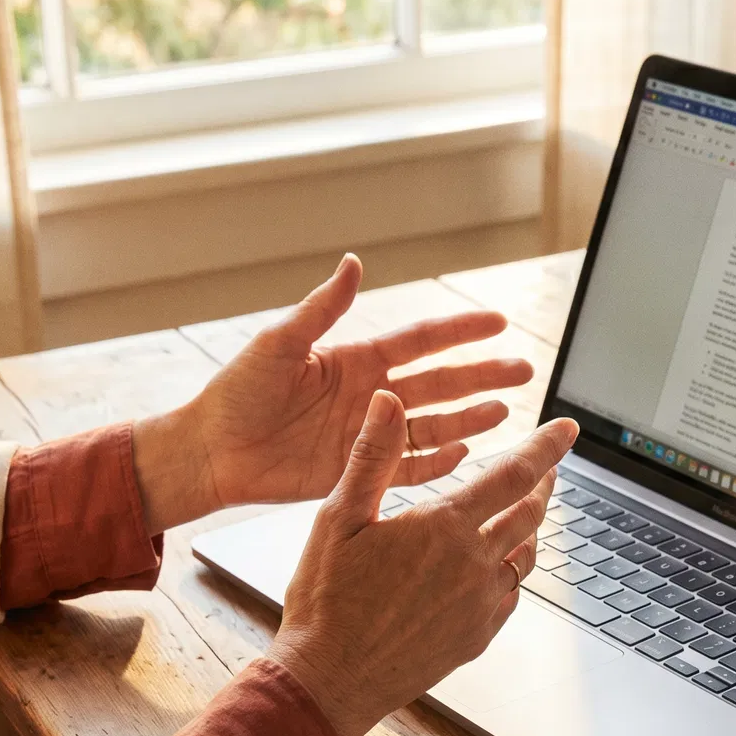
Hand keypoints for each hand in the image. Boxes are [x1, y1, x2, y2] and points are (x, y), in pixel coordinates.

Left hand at [131, 254, 533, 531]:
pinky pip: (408, 468)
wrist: (211, 451)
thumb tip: (354, 264)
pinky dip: (438, 463)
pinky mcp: (358, 471)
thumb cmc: (236, 394)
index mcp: (356, 361)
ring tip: (506, 411)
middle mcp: (370, 396)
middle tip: (524, 370)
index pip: (421, 341)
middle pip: (441, 383)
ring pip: (434, 425)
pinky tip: (466, 454)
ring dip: (471, 418)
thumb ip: (322, 310)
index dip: (461, 332)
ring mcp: (367, 435)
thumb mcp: (279, 344)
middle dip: (483, 376)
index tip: (498, 323)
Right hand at [267, 390, 578, 735]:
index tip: (568, 428)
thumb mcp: (338, 516)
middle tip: (549, 467)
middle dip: (544, 484)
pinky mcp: (476, 637)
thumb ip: (371, 455)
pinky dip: (512, 572)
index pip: (513, 474)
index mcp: (445, 528)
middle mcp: (474, 565)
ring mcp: (480, 605)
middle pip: (530, 514)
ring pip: (525, 556)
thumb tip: (388, 400)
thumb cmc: (326, 600)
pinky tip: (499, 567)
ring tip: (525, 512)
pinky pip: (510, 595)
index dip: (546, 447)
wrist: (330, 679)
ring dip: (530, 528)